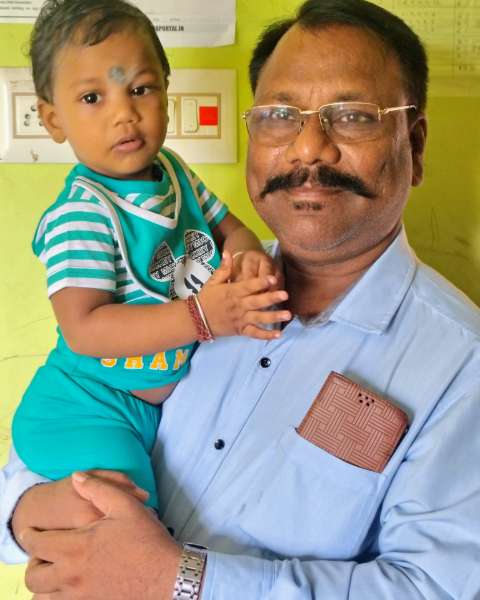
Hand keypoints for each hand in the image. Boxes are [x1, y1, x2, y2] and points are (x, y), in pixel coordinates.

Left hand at [20, 472, 180, 599]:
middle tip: (42, 553)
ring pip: (44, 596)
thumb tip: (78, 477)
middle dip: (33, 563)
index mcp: (76, 548)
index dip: (30, 536)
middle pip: (34, 576)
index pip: (38, 544)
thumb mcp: (126, 505)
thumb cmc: (147, 540)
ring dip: (44, 583)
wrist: (168, 577)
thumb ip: (98, 488)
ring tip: (55, 570)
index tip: (31, 531)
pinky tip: (72, 584)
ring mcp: (80, 596)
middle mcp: (72, 576)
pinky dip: (58, 597)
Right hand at [198, 251, 290, 339]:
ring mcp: (240, 319)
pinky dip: (266, 335)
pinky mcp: (241, 330)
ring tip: (287, 314)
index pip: (248, 286)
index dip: (261, 282)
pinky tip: (278, 334)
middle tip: (285, 295)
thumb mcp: (213, 281)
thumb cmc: (206, 298)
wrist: (196, 319)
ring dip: (273, 316)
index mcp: (232, 292)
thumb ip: (223, 268)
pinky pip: (254, 333)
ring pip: (259, 318)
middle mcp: (238, 306)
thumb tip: (228, 252)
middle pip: (257, 302)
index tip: (273, 278)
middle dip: (271, 298)